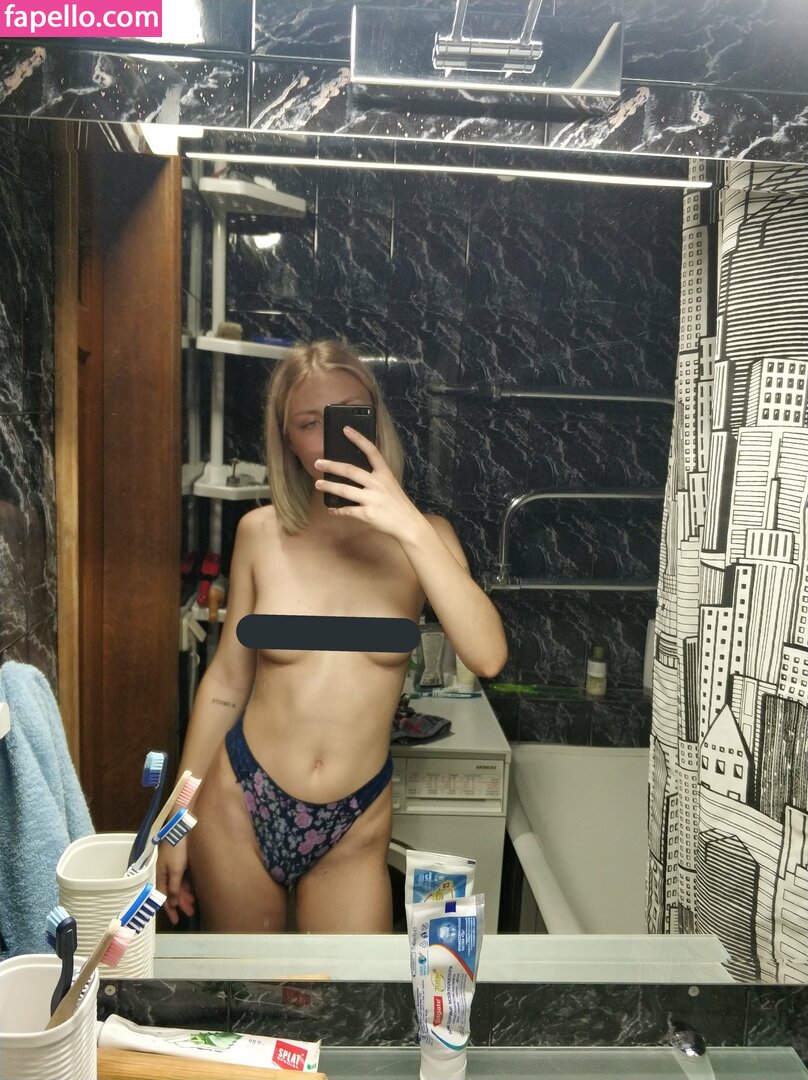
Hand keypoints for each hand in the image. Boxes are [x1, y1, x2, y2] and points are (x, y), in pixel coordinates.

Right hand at [157, 841, 195, 925]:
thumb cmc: (176, 849)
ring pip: (177, 886)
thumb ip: (173, 887)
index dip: (170, 910)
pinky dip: (186, 887)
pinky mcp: (178, 862)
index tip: (176, 921)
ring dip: (184, 897)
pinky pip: (181, 879)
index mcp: (159, 876)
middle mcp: (163, 873)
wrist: (180, 828)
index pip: (163, 898)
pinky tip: (193, 892)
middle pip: (171, 893)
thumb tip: (171, 903)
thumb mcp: (175, 870)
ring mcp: (170, 868)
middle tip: (190, 914)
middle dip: (180, 905)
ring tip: (193, 906)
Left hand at [314, 427, 422, 542]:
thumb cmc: (397, 503)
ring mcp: (372, 499)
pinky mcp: (367, 514)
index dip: (358, 439)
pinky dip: (338, 510)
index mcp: (384, 474)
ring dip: (329, 487)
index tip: (346, 429)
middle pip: (350, 471)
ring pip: (345, 490)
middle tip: (318, 463)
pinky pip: (347, 511)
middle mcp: (378, 484)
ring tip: (318, 484)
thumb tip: (353, 472)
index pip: (371, 451)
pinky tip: (332, 509)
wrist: (407, 524)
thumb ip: (375, 476)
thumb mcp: (390, 484)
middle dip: (332, 466)